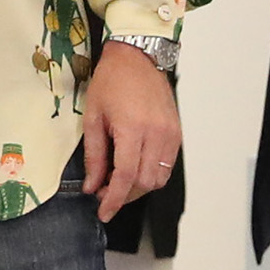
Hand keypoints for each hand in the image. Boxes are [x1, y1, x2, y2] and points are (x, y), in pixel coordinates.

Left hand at [81, 46, 181, 221]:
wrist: (138, 57)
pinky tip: (135, 166)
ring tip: (119, 178)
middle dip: (125, 194)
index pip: (126, 176)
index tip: (104, 212)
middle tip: (105, 190)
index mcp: (133, 127)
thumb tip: (93, 184)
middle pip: (145, 182)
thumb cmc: (113, 80)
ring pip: (159, 178)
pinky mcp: (176, 132)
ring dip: (139, 186)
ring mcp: (170, 133)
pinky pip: (167, 165)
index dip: (114, 199)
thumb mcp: (93, 117)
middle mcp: (156, 133)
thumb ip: (94, 155)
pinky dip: (151, 172)